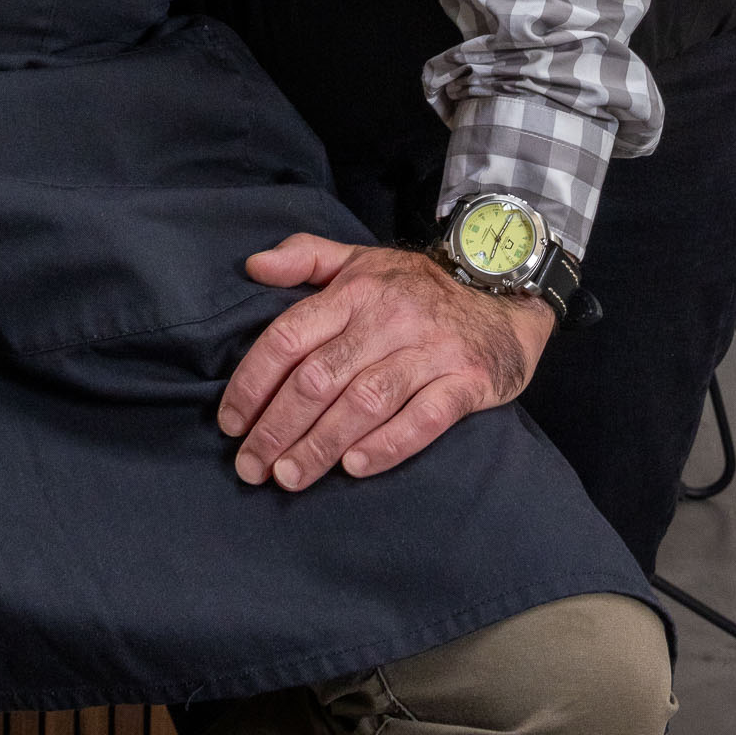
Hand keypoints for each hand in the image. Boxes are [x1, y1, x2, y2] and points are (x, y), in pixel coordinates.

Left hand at [218, 235, 555, 491]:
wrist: (506, 294)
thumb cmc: (418, 287)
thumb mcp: (361, 260)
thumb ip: (305, 257)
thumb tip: (252, 266)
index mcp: (355, 291)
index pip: (290, 336)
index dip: (253, 382)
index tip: (230, 423)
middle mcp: (389, 318)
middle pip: (320, 377)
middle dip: (278, 426)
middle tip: (250, 467)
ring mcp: (430, 350)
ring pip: (365, 401)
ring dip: (321, 444)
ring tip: (288, 477)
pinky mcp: (468, 380)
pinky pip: (424, 417)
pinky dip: (388, 444)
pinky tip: (355, 468)